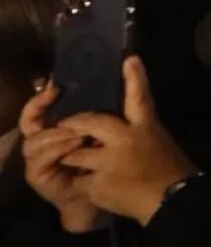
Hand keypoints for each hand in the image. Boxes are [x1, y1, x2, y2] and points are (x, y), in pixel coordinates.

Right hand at [19, 83, 104, 231]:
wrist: (97, 195)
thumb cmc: (100, 161)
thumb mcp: (102, 134)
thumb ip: (97, 115)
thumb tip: (112, 87)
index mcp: (54, 128)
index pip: (39, 109)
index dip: (41, 97)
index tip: (54, 85)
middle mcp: (42, 141)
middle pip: (28, 121)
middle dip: (37, 107)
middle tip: (54, 95)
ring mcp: (36, 158)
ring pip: (34, 140)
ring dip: (56, 132)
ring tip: (77, 129)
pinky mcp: (37, 175)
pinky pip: (41, 159)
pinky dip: (58, 149)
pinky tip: (75, 143)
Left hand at [56, 58, 197, 225]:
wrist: (170, 203)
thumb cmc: (171, 173)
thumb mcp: (158, 144)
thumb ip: (139, 135)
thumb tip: (125, 130)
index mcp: (146, 128)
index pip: (139, 98)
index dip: (134, 78)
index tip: (130, 59)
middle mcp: (125, 140)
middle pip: (90, 122)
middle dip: (74, 125)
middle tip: (66, 126)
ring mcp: (109, 161)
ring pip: (76, 155)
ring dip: (76, 161)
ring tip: (82, 167)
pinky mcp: (98, 182)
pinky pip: (82, 181)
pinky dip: (87, 187)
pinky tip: (100, 191)